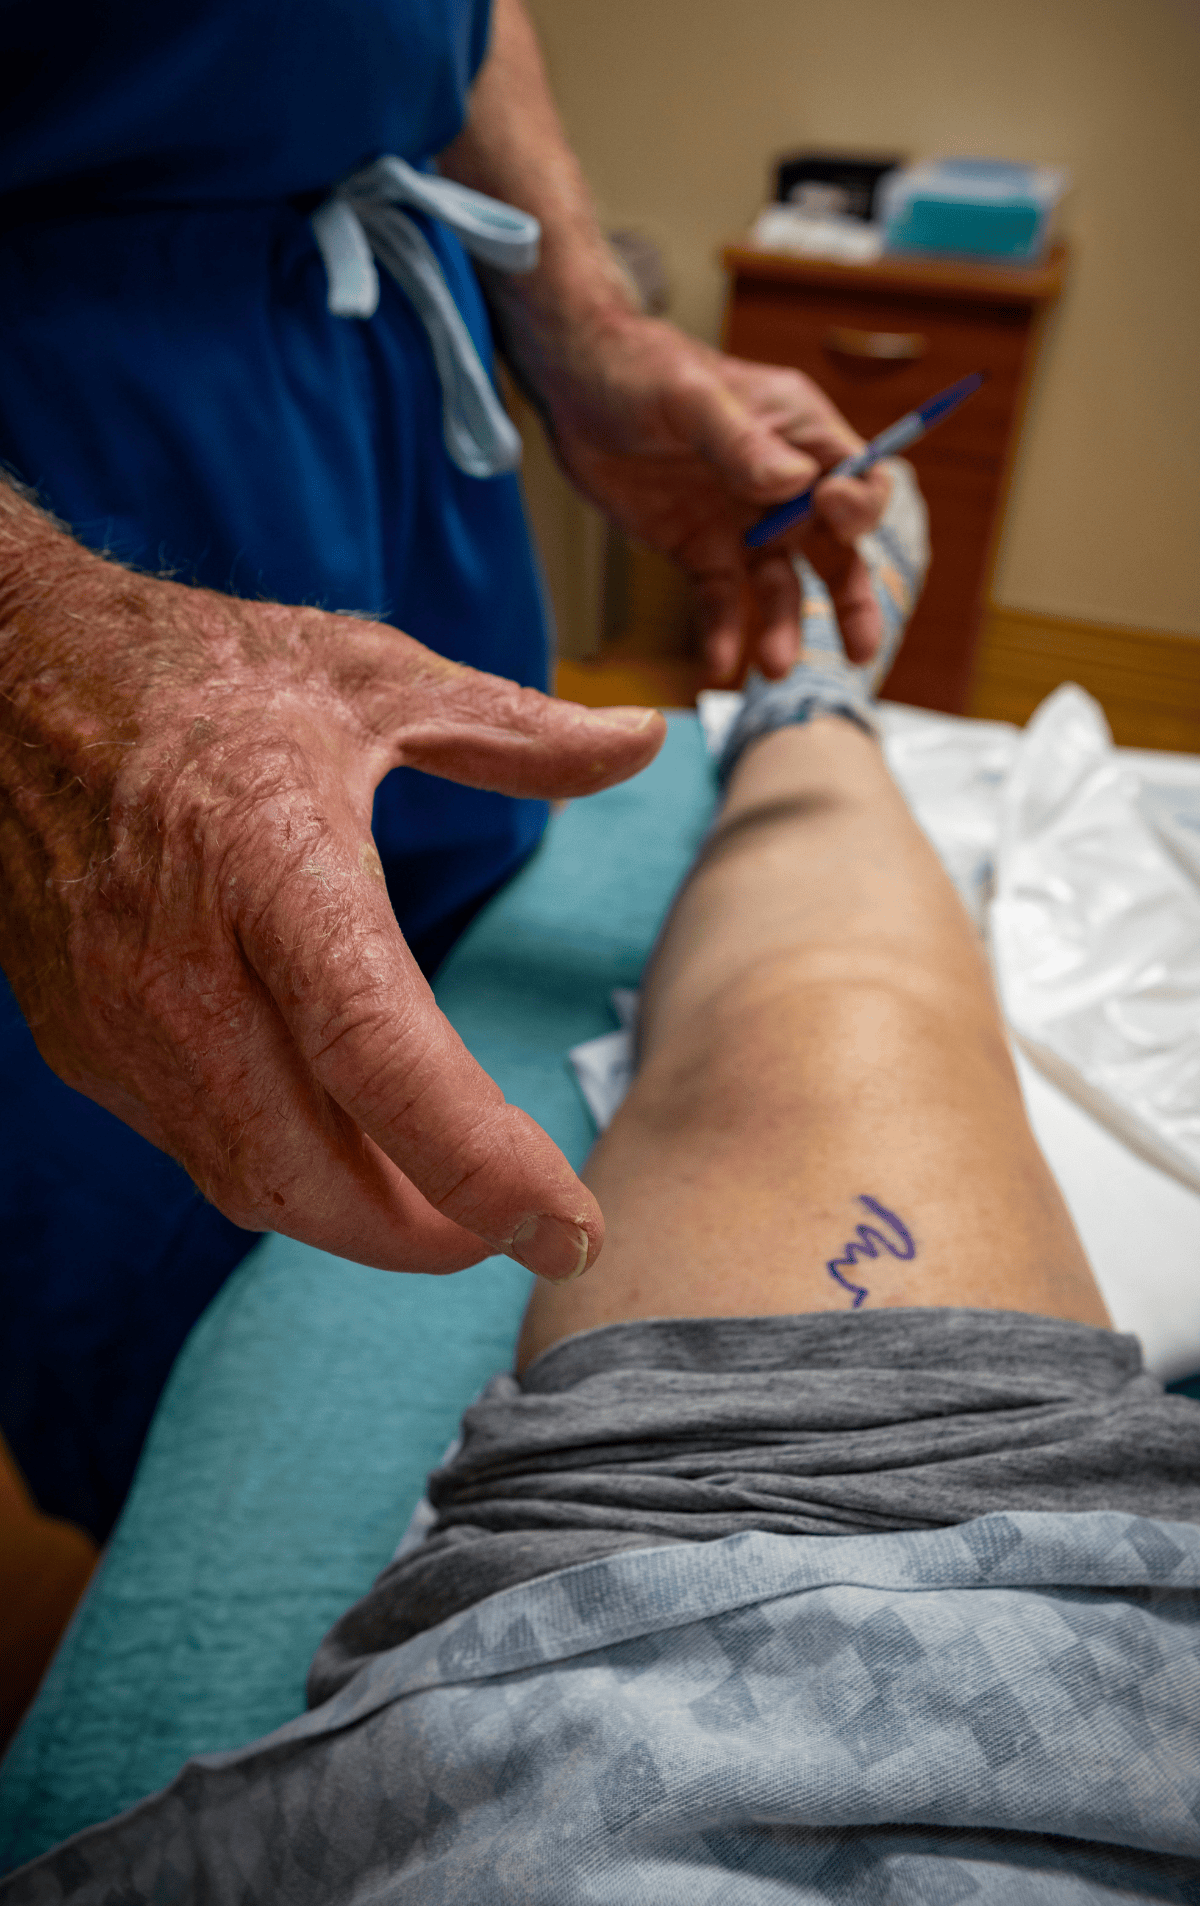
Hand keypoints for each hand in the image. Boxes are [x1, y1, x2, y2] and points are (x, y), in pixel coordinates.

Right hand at [0, 506, 662, 1279]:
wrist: (6, 677)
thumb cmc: (194, 673)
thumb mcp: (369, 675)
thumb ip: (516, 730)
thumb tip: (646, 740)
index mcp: (273, 869)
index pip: (382, 1059)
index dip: (481, 1165)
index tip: (569, 1228)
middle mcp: (183, 970)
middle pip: (315, 1173)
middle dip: (431, 1232)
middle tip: (521, 1227)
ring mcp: (119, 1023)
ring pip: (251, 1182)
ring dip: (359, 1217)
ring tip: (448, 1204)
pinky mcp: (84, 1046)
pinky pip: (197, 1149)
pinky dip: (285, 1173)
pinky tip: (344, 1146)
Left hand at [539, 314, 891, 681]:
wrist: (575, 388)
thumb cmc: (642, 370)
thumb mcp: (691, 397)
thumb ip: (742, 441)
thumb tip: (795, 483)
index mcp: (802, 435)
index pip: (861, 480)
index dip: (858, 505)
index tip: (827, 508)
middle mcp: (784, 486)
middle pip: (838, 550)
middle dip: (852, 601)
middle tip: (860, 652)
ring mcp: (743, 524)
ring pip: (782, 587)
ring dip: (783, 627)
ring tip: (773, 666)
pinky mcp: (701, 552)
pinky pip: (720, 601)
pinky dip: (722, 633)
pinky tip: (718, 664)